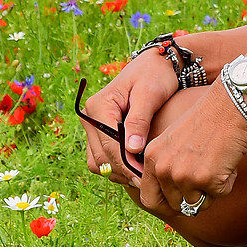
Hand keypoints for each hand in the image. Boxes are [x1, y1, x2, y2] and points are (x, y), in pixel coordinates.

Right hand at [81, 52, 179, 187]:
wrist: (155, 64)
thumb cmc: (155, 76)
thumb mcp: (149, 94)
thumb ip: (139, 121)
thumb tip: (132, 150)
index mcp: (99, 106)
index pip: (109, 145)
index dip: (126, 165)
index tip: (145, 178)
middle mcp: (90, 116)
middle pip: (100, 157)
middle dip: (122, 172)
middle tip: (146, 182)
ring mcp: (93, 125)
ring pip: (98, 161)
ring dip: (117, 172)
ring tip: (142, 178)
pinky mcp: (100, 131)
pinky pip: (101, 157)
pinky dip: (116, 167)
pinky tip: (136, 169)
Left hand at [137, 83, 246, 217]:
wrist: (229, 105)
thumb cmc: (207, 121)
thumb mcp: (173, 141)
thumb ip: (166, 167)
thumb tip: (174, 202)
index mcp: (152, 158)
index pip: (149, 200)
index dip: (165, 207)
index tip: (179, 205)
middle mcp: (164, 168)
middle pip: (176, 206)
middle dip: (193, 199)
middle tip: (207, 180)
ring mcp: (183, 175)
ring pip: (198, 204)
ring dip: (212, 191)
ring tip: (217, 165)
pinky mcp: (206, 178)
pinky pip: (219, 194)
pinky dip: (227, 182)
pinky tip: (227, 161)